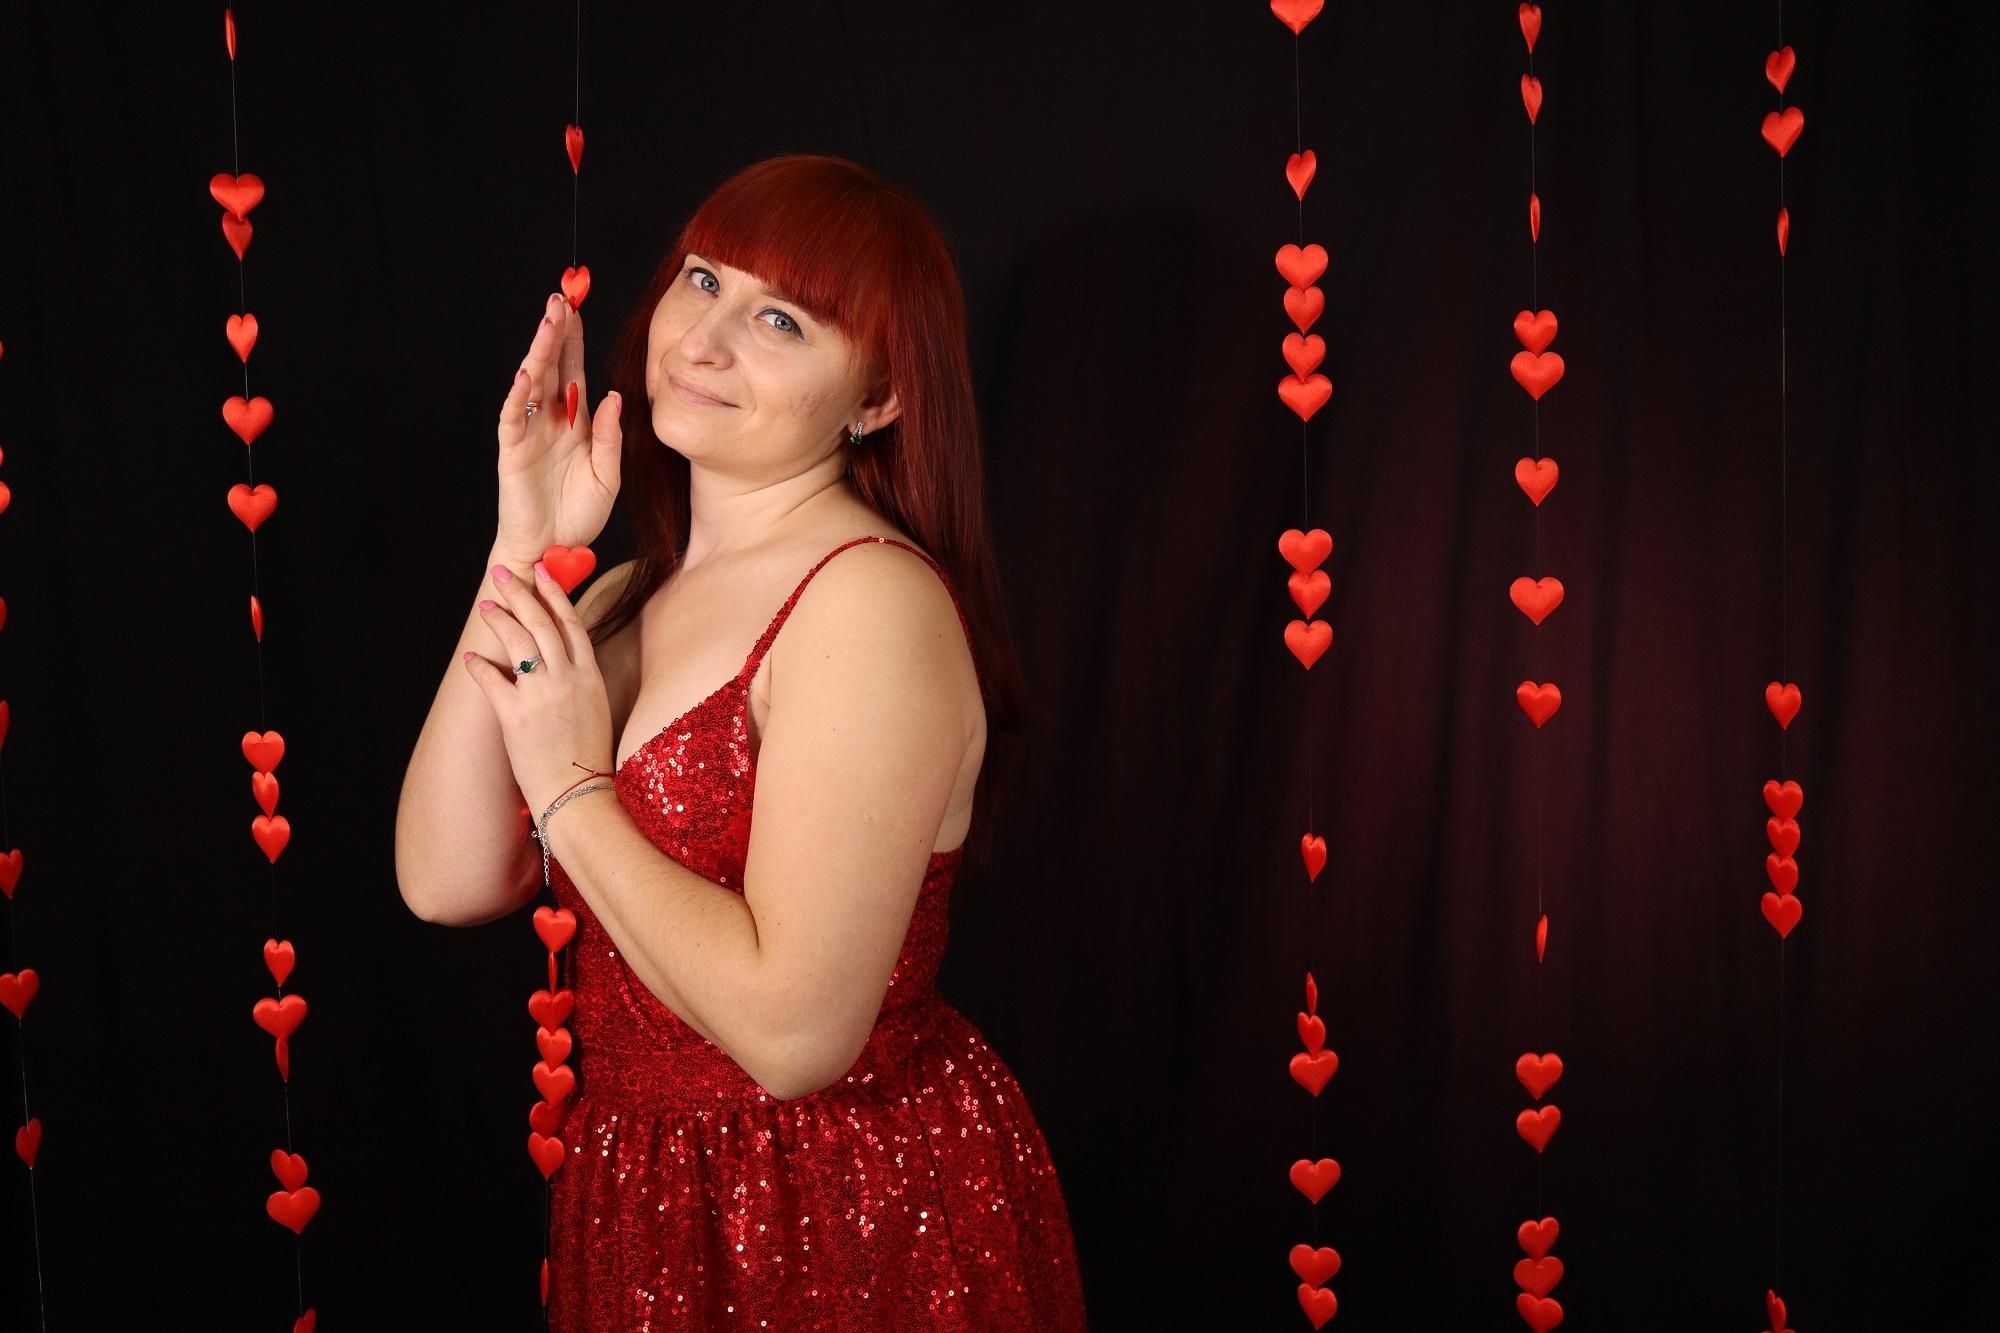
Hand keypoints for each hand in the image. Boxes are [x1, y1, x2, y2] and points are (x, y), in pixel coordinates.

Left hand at [463, 558, 615, 817]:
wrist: (580, 794)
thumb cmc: (587, 757)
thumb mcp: (596, 709)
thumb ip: (580, 680)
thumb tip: (561, 659)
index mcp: (590, 676)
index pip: (571, 623)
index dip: (554, 593)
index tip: (541, 571)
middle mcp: (568, 678)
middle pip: (541, 622)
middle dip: (521, 593)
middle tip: (503, 574)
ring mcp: (542, 695)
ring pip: (518, 641)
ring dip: (499, 619)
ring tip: (485, 606)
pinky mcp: (516, 715)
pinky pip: (491, 680)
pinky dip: (478, 666)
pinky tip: (469, 658)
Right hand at [495, 292, 623, 560]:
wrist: (553, 551)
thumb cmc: (579, 515)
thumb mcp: (609, 475)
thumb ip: (610, 437)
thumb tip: (613, 397)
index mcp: (576, 423)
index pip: (574, 371)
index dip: (575, 341)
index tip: (580, 308)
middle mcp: (551, 422)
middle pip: (552, 367)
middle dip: (556, 333)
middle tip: (561, 299)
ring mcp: (530, 434)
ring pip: (533, 384)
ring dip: (540, 352)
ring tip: (548, 321)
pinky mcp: (513, 453)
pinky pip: (514, 419)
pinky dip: (519, 397)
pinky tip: (527, 375)